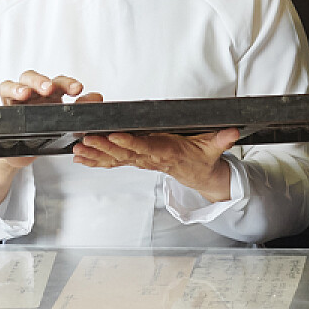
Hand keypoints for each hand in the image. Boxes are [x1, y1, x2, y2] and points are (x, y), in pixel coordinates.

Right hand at [0, 71, 101, 207]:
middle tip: (48, 89)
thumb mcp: (64, 124)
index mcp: (47, 94)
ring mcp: (10, 103)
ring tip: (23, 95)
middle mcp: (28, 94)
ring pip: (7, 86)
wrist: (20, 154)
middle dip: (39, 81)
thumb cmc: (44, 132)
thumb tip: (98, 98)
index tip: (78, 89)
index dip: (67, 83)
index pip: (57, 82)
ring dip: (15, 88)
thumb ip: (80, 111)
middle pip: (30, 77)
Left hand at [73, 127, 243, 203]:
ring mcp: (141, 161)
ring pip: (115, 158)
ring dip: (95, 155)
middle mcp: (149, 157)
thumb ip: (222, 139)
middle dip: (103, 147)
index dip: (130, 142)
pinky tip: (79, 157)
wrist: (198, 175)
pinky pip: (113, 161)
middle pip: (124, 153)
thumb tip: (233, 132)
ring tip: (76, 150)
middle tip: (85, 140)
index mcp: (165, 152)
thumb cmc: (202, 157)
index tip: (114, 135)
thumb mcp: (214, 148)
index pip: (145, 146)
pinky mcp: (136, 161)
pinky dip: (96, 160)